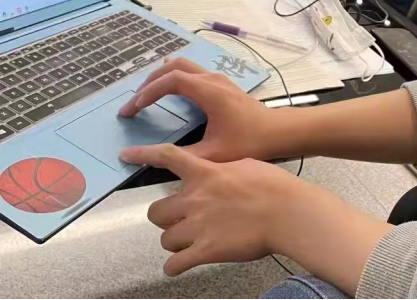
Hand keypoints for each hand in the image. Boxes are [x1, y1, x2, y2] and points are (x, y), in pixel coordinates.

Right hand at [118, 58, 273, 161]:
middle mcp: (212, 78)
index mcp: (208, 91)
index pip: (170, 81)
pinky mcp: (222, 83)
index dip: (147, 93)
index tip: (132, 109)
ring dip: (162, 77)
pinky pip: (192, 71)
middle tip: (133, 103)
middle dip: (150, 82)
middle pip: (174, 67)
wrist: (277, 132)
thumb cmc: (247, 142)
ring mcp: (218, 78)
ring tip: (145, 95)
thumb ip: (177, 155)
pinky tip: (168, 88)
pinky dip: (174, 77)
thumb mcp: (211, 154)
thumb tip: (145, 156)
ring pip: (183, 65)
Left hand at [121, 143, 392, 293]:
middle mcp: (195, 198)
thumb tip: (215, 173)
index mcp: (205, 173)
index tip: (126, 155)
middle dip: (166, 217)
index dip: (144, 155)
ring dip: (175, 241)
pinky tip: (184, 263)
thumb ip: (221, 170)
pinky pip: (175, 265)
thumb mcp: (243, 165)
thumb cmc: (272, 186)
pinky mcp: (205, 251)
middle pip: (156, 211)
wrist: (286, 211)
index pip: (167, 157)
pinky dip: (176, 266)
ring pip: (165, 238)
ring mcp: (198, 226)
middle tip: (180, 219)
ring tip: (191, 241)